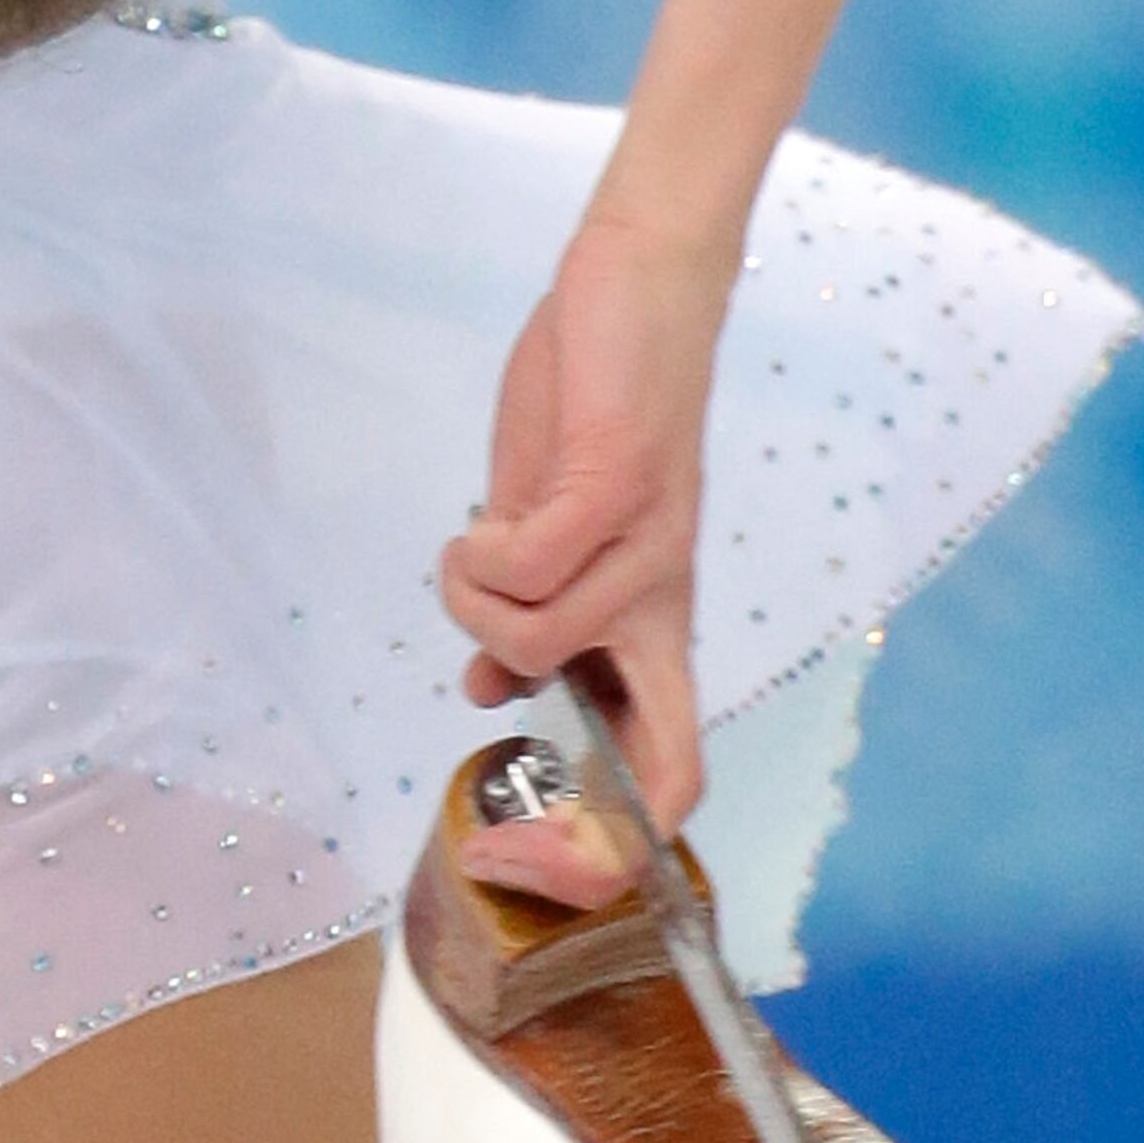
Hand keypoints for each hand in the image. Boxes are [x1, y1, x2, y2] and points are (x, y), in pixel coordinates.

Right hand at [435, 206, 734, 894]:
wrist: (638, 286)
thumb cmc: (594, 403)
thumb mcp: (547, 530)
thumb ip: (529, 611)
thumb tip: (490, 688)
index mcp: (648, 625)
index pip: (673, 776)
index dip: (613, 855)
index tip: (522, 856)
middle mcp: (660, 607)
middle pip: (661, 776)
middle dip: (571, 832)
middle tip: (497, 797)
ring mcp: (644, 554)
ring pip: (531, 643)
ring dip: (470, 599)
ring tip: (474, 545)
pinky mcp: (614, 489)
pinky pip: (523, 565)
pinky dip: (478, 551)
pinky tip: (483, 514)